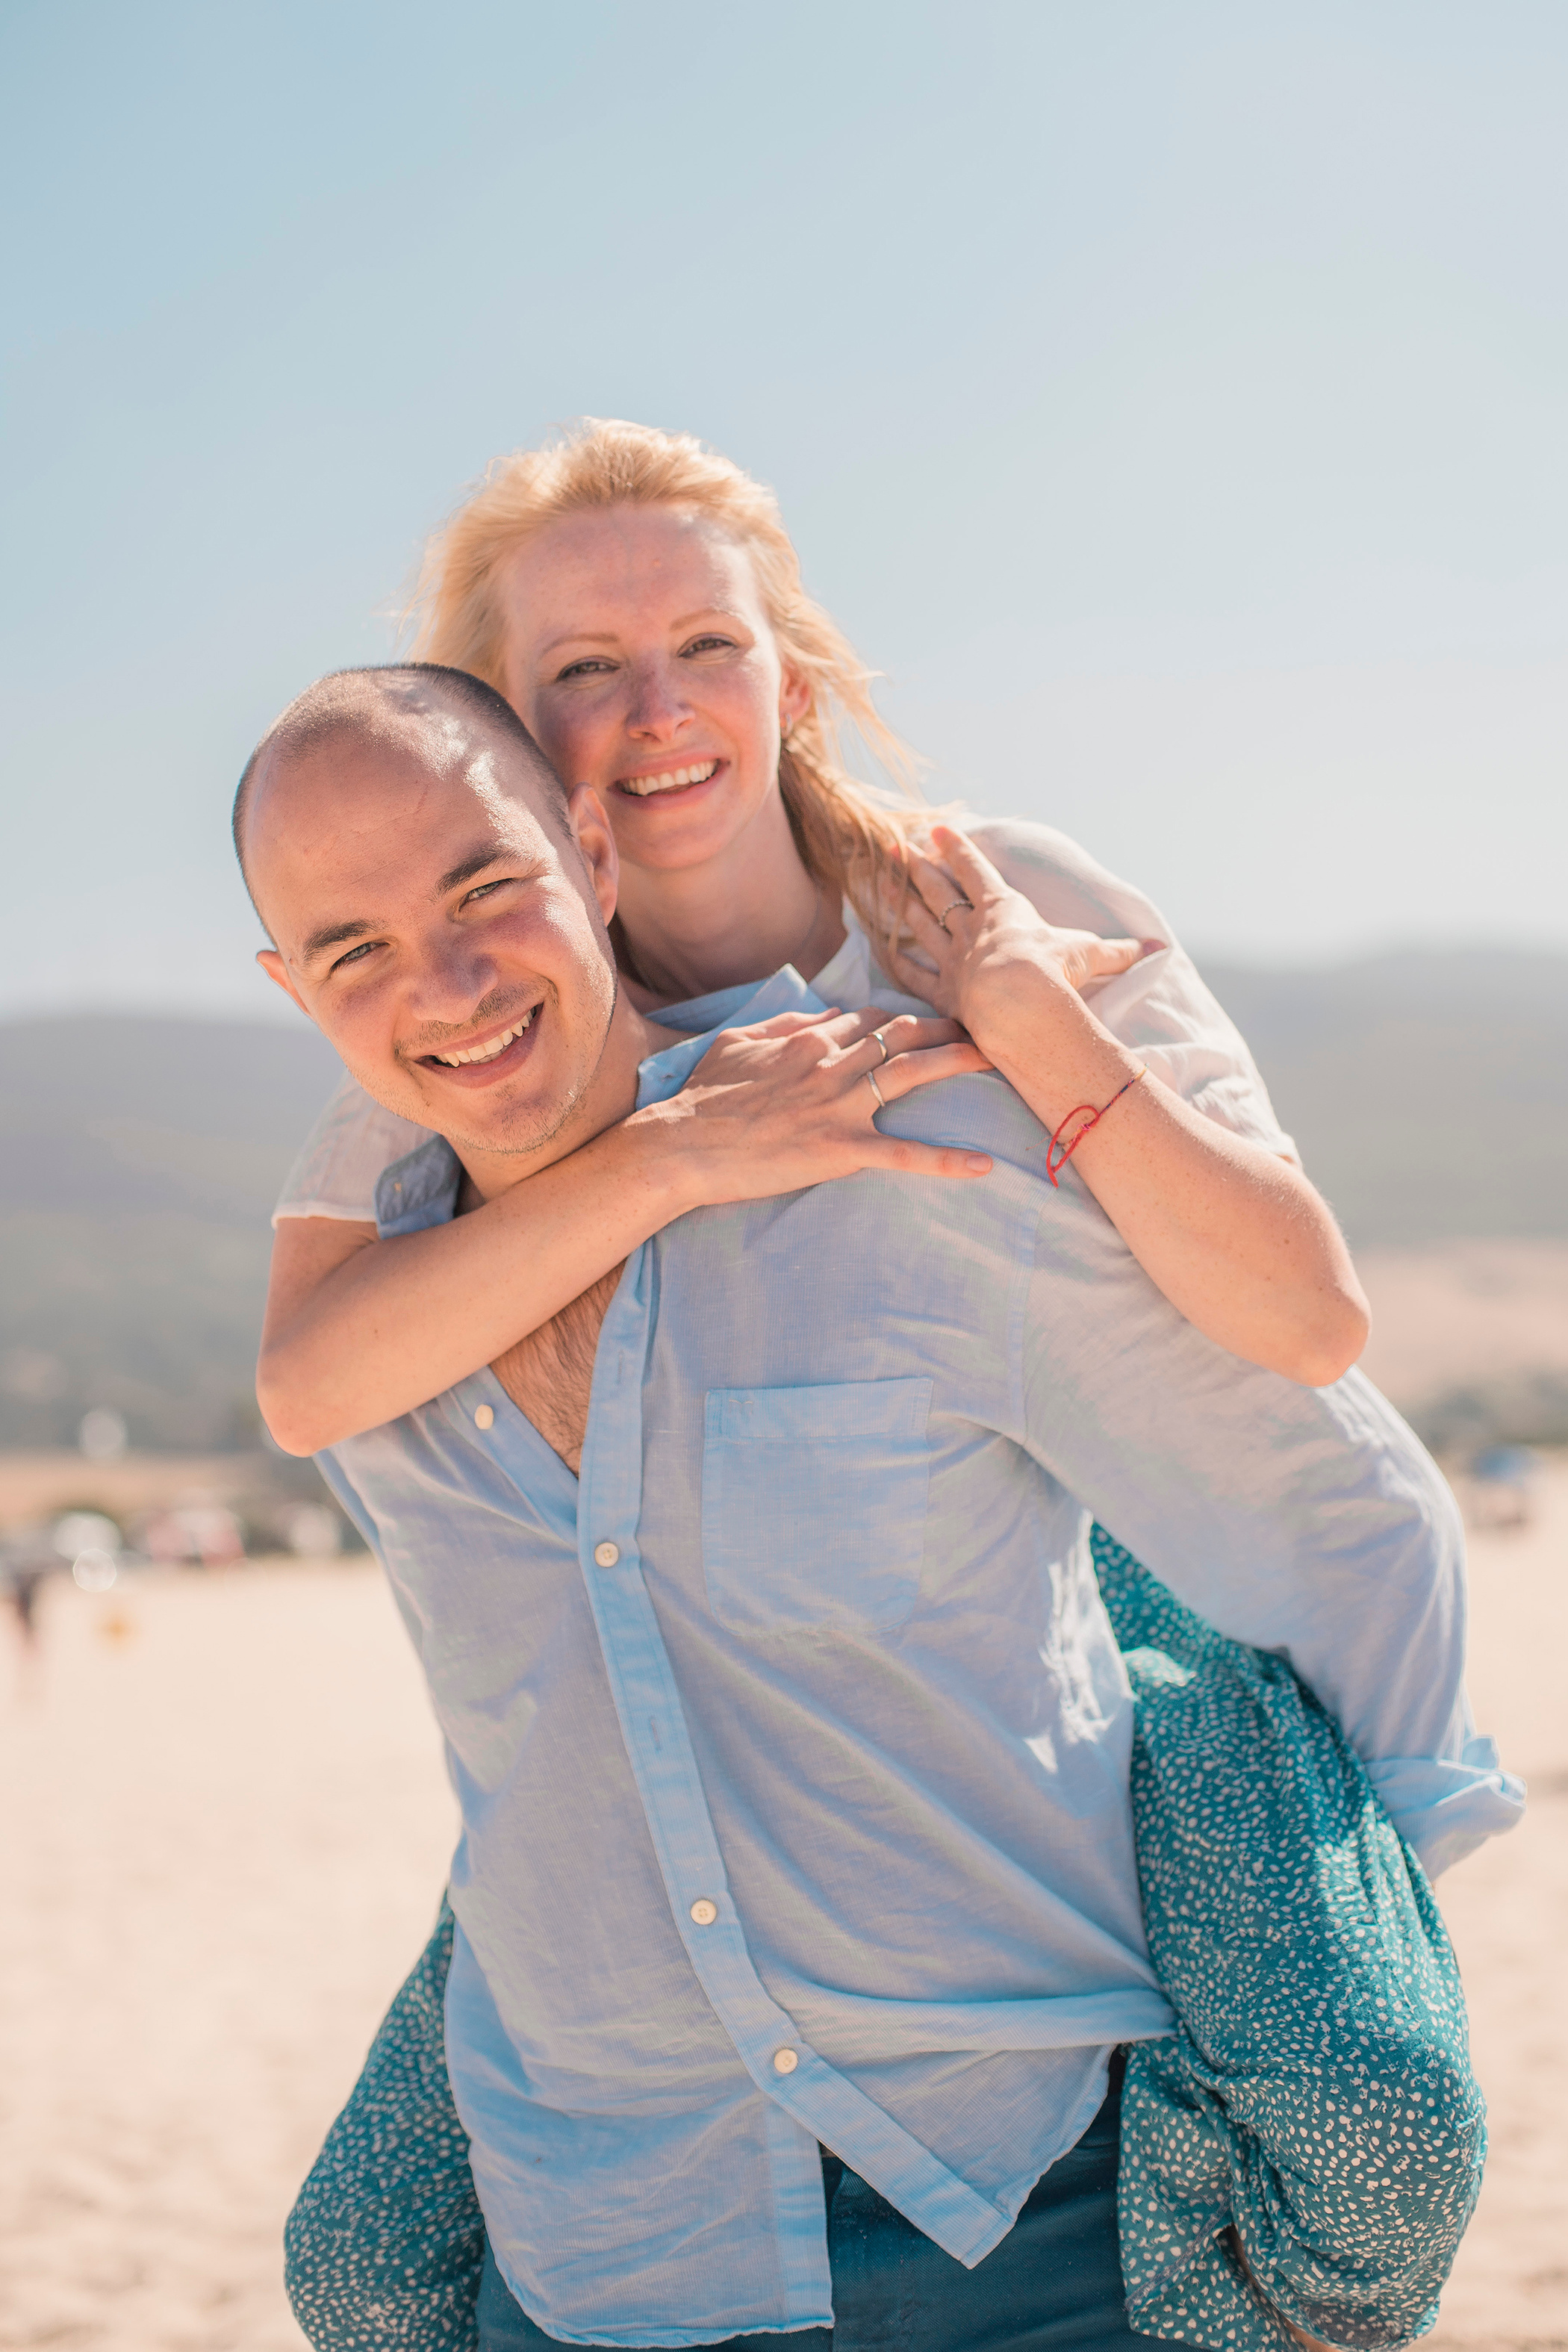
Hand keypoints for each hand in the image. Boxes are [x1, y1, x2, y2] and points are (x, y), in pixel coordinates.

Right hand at [658, 1005, 994, 1204]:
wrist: (682, 1144)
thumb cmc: (702, 1097)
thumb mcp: (737, 1042)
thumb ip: (785, 1023)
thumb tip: (828, 1015)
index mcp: (808, 1037)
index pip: (871, 1018)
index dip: (904, 1020)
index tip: (927, 1026)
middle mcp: (831, 1062)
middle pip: (903, 1034)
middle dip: (947, 1027)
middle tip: (982, 1028)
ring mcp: (839, 1104)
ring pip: (912, 1073)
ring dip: (958, 1062)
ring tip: (996, 1061)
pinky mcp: (841, 1148)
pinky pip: (904, 1153)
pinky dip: (946, 1161)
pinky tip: (982, 1165)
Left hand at [884, 826, 1152, 1050]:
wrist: (1021, 1003)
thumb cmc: (1055, 972)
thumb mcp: (1090, 956)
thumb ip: (1119, 952)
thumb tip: (1158, 950)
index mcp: (1004, 911)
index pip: (976, 871)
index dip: (958, 850)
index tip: (939, 831)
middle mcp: (972, 929)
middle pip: (938, 891)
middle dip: (917, 868)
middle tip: (894, 848)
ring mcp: (952, 960)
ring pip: (918, 924)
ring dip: (899, 902)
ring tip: (880, 883)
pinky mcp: (942, 993)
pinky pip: (912, 974)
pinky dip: (898, 962)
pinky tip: (884, 952)